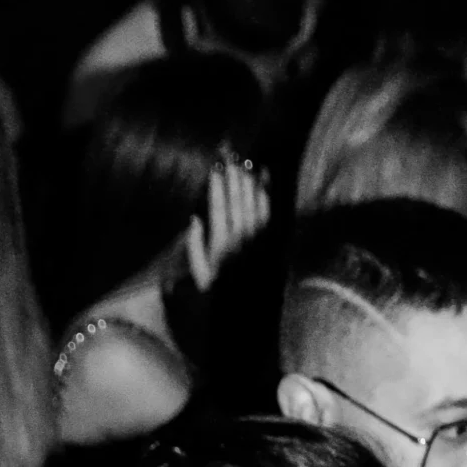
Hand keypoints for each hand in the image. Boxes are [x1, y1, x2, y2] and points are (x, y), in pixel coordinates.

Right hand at [181, 153, 270, 292]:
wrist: (249, 313)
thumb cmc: (219, 296)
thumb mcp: (199, 277)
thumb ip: (195, 247)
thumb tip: (195, 218)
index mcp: (220, 246)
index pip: (218, 208)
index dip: (216, 187)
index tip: (214, 168)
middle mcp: (241, 239)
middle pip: (236, 200)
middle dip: (232, 175)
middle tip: (228, 154)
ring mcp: (259, 239)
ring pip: (254, 201)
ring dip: (248, 179)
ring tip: (243, 160)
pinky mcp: (272, 240)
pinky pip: (270, 210)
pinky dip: (267, 192)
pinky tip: (264, 176)